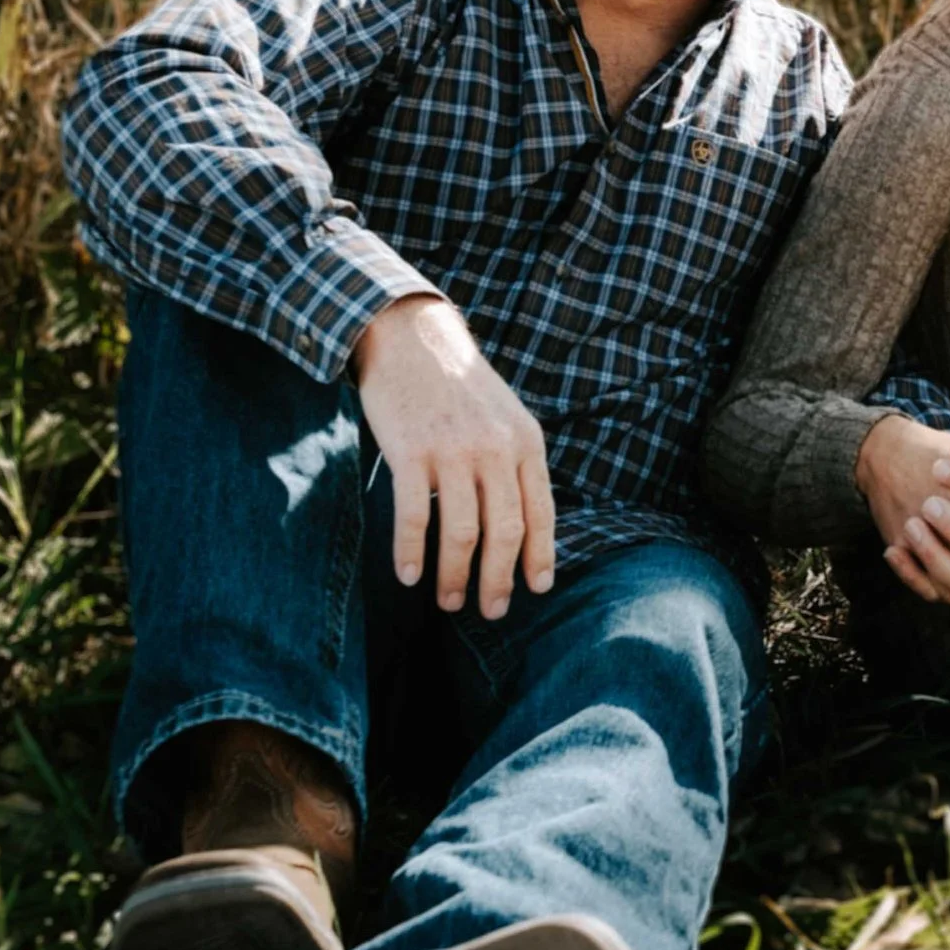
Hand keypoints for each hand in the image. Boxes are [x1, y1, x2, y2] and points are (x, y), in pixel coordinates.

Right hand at [353, 295, 554, 618]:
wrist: (413, 339)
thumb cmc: (459, 386)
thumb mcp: (505, 416)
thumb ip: (516, 462)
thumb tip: (523, 525)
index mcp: (526, 441)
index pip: (541, 512)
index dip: (540, 555)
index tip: (536, 588)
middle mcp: (496, 449)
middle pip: (505, 531)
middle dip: (499, 579)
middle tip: (490, 610)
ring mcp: (454, 451)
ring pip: (462, 532)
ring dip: (455, 575)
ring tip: (449, 601)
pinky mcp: (412, 452)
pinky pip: (415, 516)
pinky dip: (411, 551)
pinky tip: (407, 574)